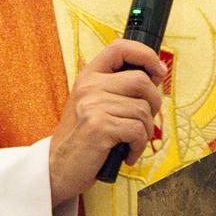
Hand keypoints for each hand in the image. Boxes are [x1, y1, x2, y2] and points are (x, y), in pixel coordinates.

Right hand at [49, 39, 165, 205]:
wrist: (57, 168)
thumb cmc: (83, 139)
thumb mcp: (95, 105)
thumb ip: (118, 89)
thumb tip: (155, 76)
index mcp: (89, 76)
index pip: (121, 47)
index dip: (146, 55)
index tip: (158, 72)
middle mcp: (89, 86)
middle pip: (142, 81)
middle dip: (153, 104)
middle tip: (143, 122)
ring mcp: (92, 105)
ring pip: (143, 109)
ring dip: (145, 131)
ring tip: (130, 142)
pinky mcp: (99, 126)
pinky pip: (137, 130)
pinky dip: (139, 146)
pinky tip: (127, 153)